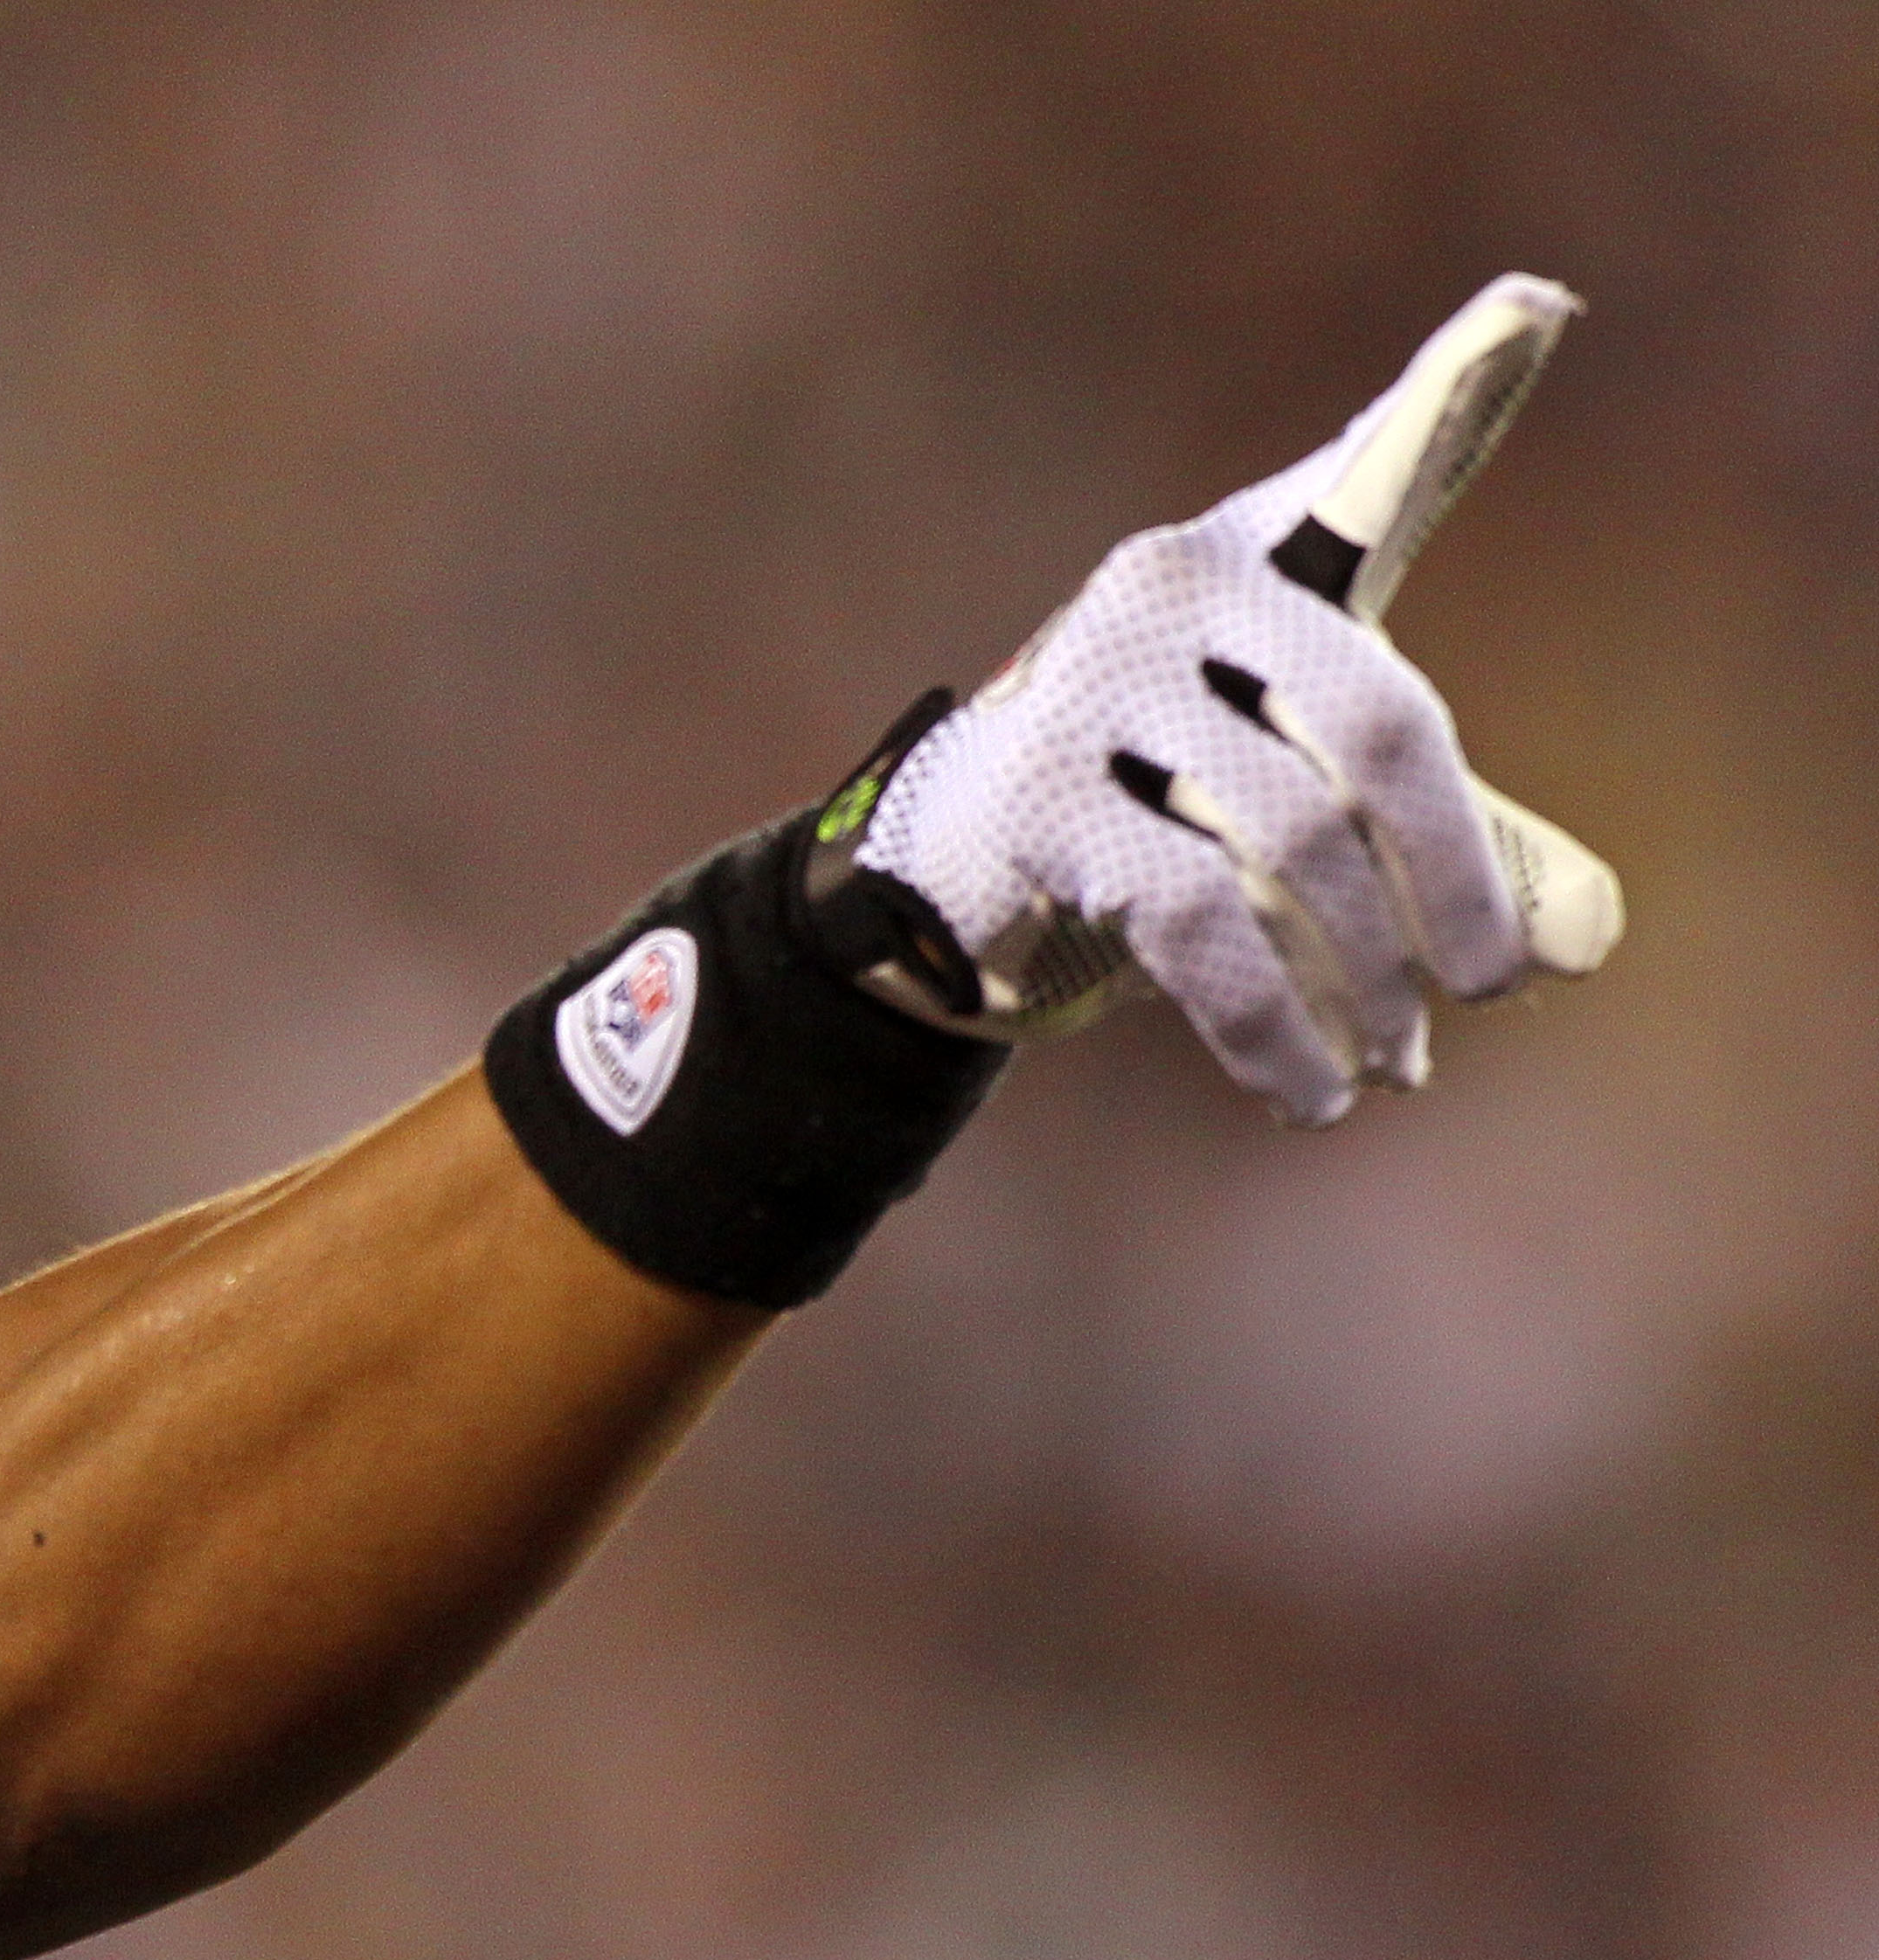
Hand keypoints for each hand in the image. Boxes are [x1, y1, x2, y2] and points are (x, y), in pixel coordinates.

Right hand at [842, 274, 1624, 1125]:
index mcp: (1249, 557)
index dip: (1453, 393)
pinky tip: (1309, 1088)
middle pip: (1369, 730)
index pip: (1370, 474)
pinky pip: (1195, 926)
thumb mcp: (1301, 803)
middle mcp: (1167, 590)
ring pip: (1288, 845)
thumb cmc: (1156, 821)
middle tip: (1488, 987)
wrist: (942, 890)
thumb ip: (1445, 844)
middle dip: (1449, 882)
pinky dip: (1272, 1025)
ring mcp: (1090, 690)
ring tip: (1390, 1066)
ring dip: (1359, 981)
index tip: (1536, 309)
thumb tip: (1578, 948)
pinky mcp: (1035, 803)